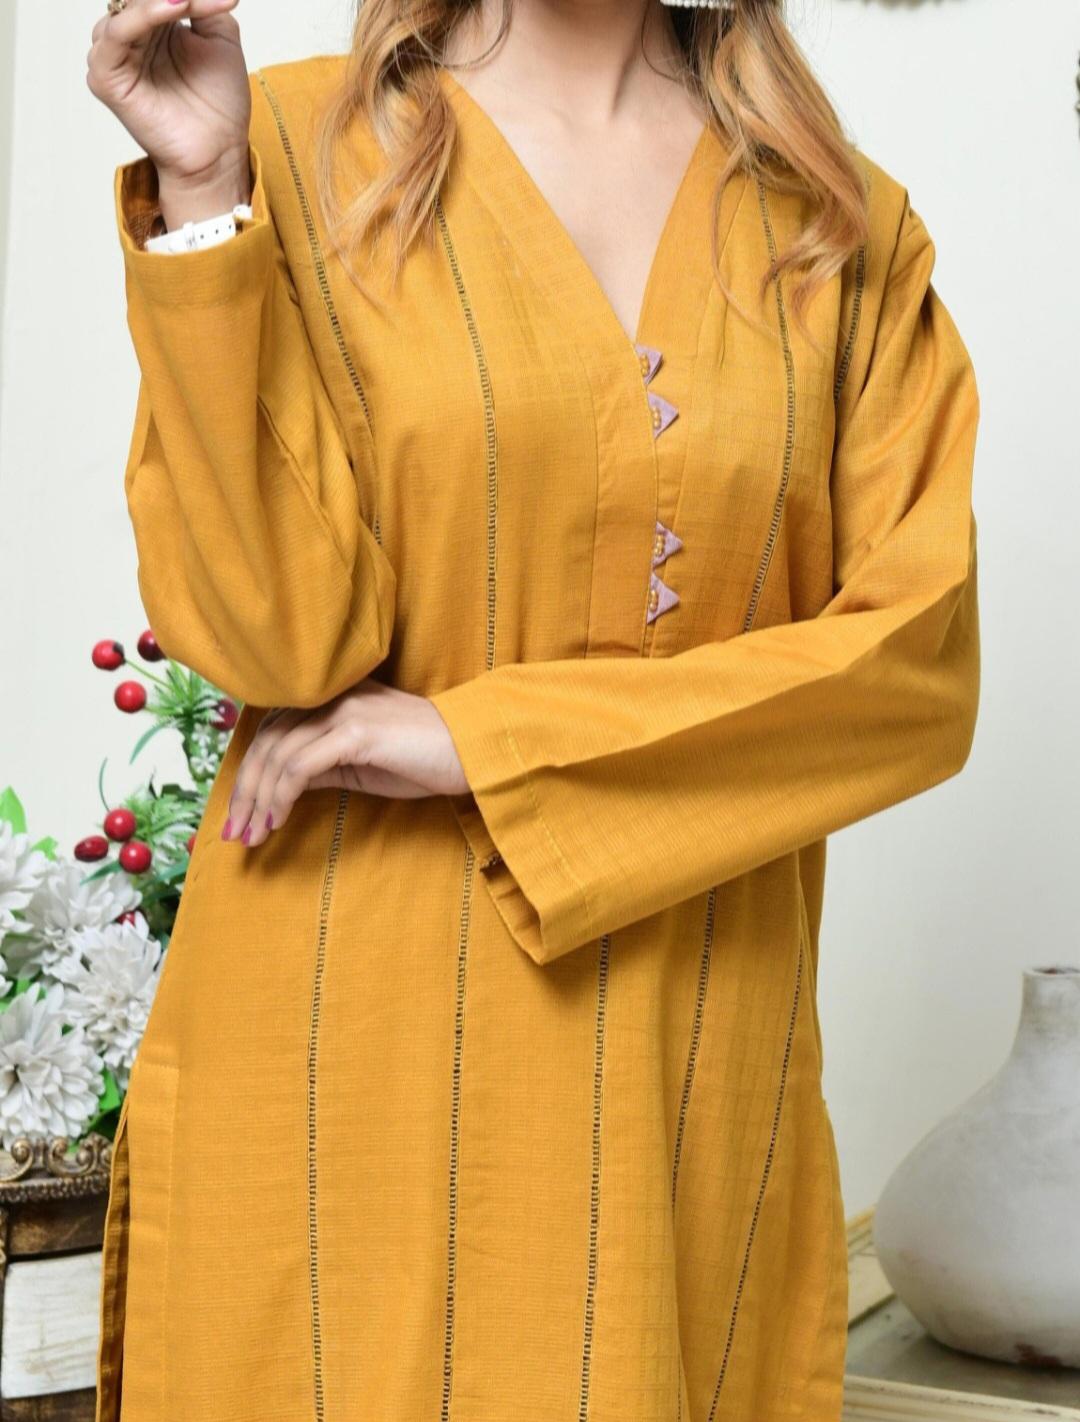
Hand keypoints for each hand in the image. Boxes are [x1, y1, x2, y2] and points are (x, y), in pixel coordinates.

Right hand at [86, 0, 250, 225]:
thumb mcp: (221, 35)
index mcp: (151, 23)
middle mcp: (129, 36)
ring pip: (125, 8)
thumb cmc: (220, 103)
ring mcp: (114, 56)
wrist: (219, 150)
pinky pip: (116, 35)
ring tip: (189, 1)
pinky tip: (175, 7)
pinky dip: (143, 16)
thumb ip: (204, 2)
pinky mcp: (107, 78)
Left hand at [221, 678, 470, 847]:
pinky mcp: (356, 731)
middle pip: (267, 740)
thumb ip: (323, 764)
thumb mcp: (363, 763)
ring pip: (278, 754)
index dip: (249, 772)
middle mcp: (333, 696)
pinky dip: (281, 796)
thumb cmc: (425, 760)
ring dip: (258, 800)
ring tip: (253, 836)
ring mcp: (344, 710)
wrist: (473, 751)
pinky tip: (278, 821)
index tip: (240, 814)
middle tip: (234, 833)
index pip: (273, 730)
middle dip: (244, 790)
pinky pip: (300, 766)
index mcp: (333, 698)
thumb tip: (284, 786)